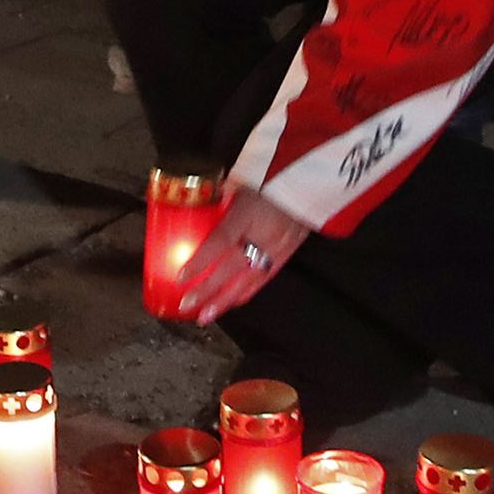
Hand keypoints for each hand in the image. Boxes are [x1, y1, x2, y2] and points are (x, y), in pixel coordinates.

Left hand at [168, 185, 312, 324]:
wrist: (312, 182)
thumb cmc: (274, 176)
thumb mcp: (244, 181)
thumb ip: (221, 193)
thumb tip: (198, 197)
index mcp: (248, 214)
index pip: (220, 241)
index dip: (200, 262)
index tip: (181, 277)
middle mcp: (262, 236)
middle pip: (231, 269)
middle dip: (207, 290)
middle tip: (187, 304)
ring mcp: (276, 249)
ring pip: (247, 281)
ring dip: (224, 301)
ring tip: (205, 316)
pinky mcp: (286, 256)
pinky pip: (263, 280)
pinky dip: (245, 294)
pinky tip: (231, 304)